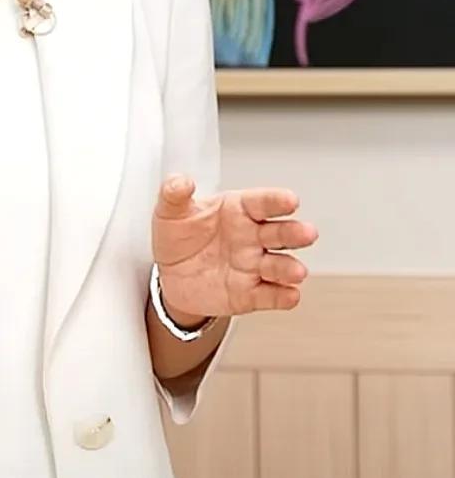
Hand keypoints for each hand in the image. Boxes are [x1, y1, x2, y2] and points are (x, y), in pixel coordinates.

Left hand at [152, 176, 317, 323]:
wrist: (172, 275)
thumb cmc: (179, 236)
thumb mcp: (169, 211)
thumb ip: (174, 193)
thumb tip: (180, 180)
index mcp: (238, 210)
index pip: (261, 202)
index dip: (276, 201)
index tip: (290, 200)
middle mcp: (252, 237)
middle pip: (279, 233)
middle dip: (294, 233)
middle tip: (307, 233)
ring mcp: (254, 266)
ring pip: (279, 265)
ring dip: (290, 268)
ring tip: (296, 271)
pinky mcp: (251, 293)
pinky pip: (270, 295)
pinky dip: (282, 296)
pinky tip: (289, 295)